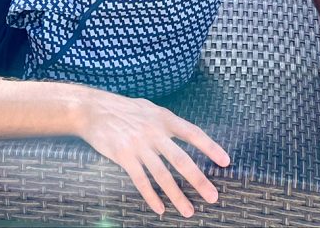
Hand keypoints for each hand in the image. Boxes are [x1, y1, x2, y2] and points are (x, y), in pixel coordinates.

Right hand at [75, 90, 228, 217]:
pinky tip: (160, 209)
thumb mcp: (148, 108)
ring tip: (188, 211)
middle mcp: (154, 131)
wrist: (93, 109)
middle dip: (198, 180)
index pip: (192, 133)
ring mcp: (139, 144)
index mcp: (163, 118)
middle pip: (181, 160)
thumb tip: (184, 133)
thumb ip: (165, 122)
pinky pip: (141, 180)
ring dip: (177, 195)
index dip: (210, 147)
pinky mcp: (123, 155)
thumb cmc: (122, 108)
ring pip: (162, 175)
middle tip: (212, 197)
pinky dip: (151, 196)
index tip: (226, 161)